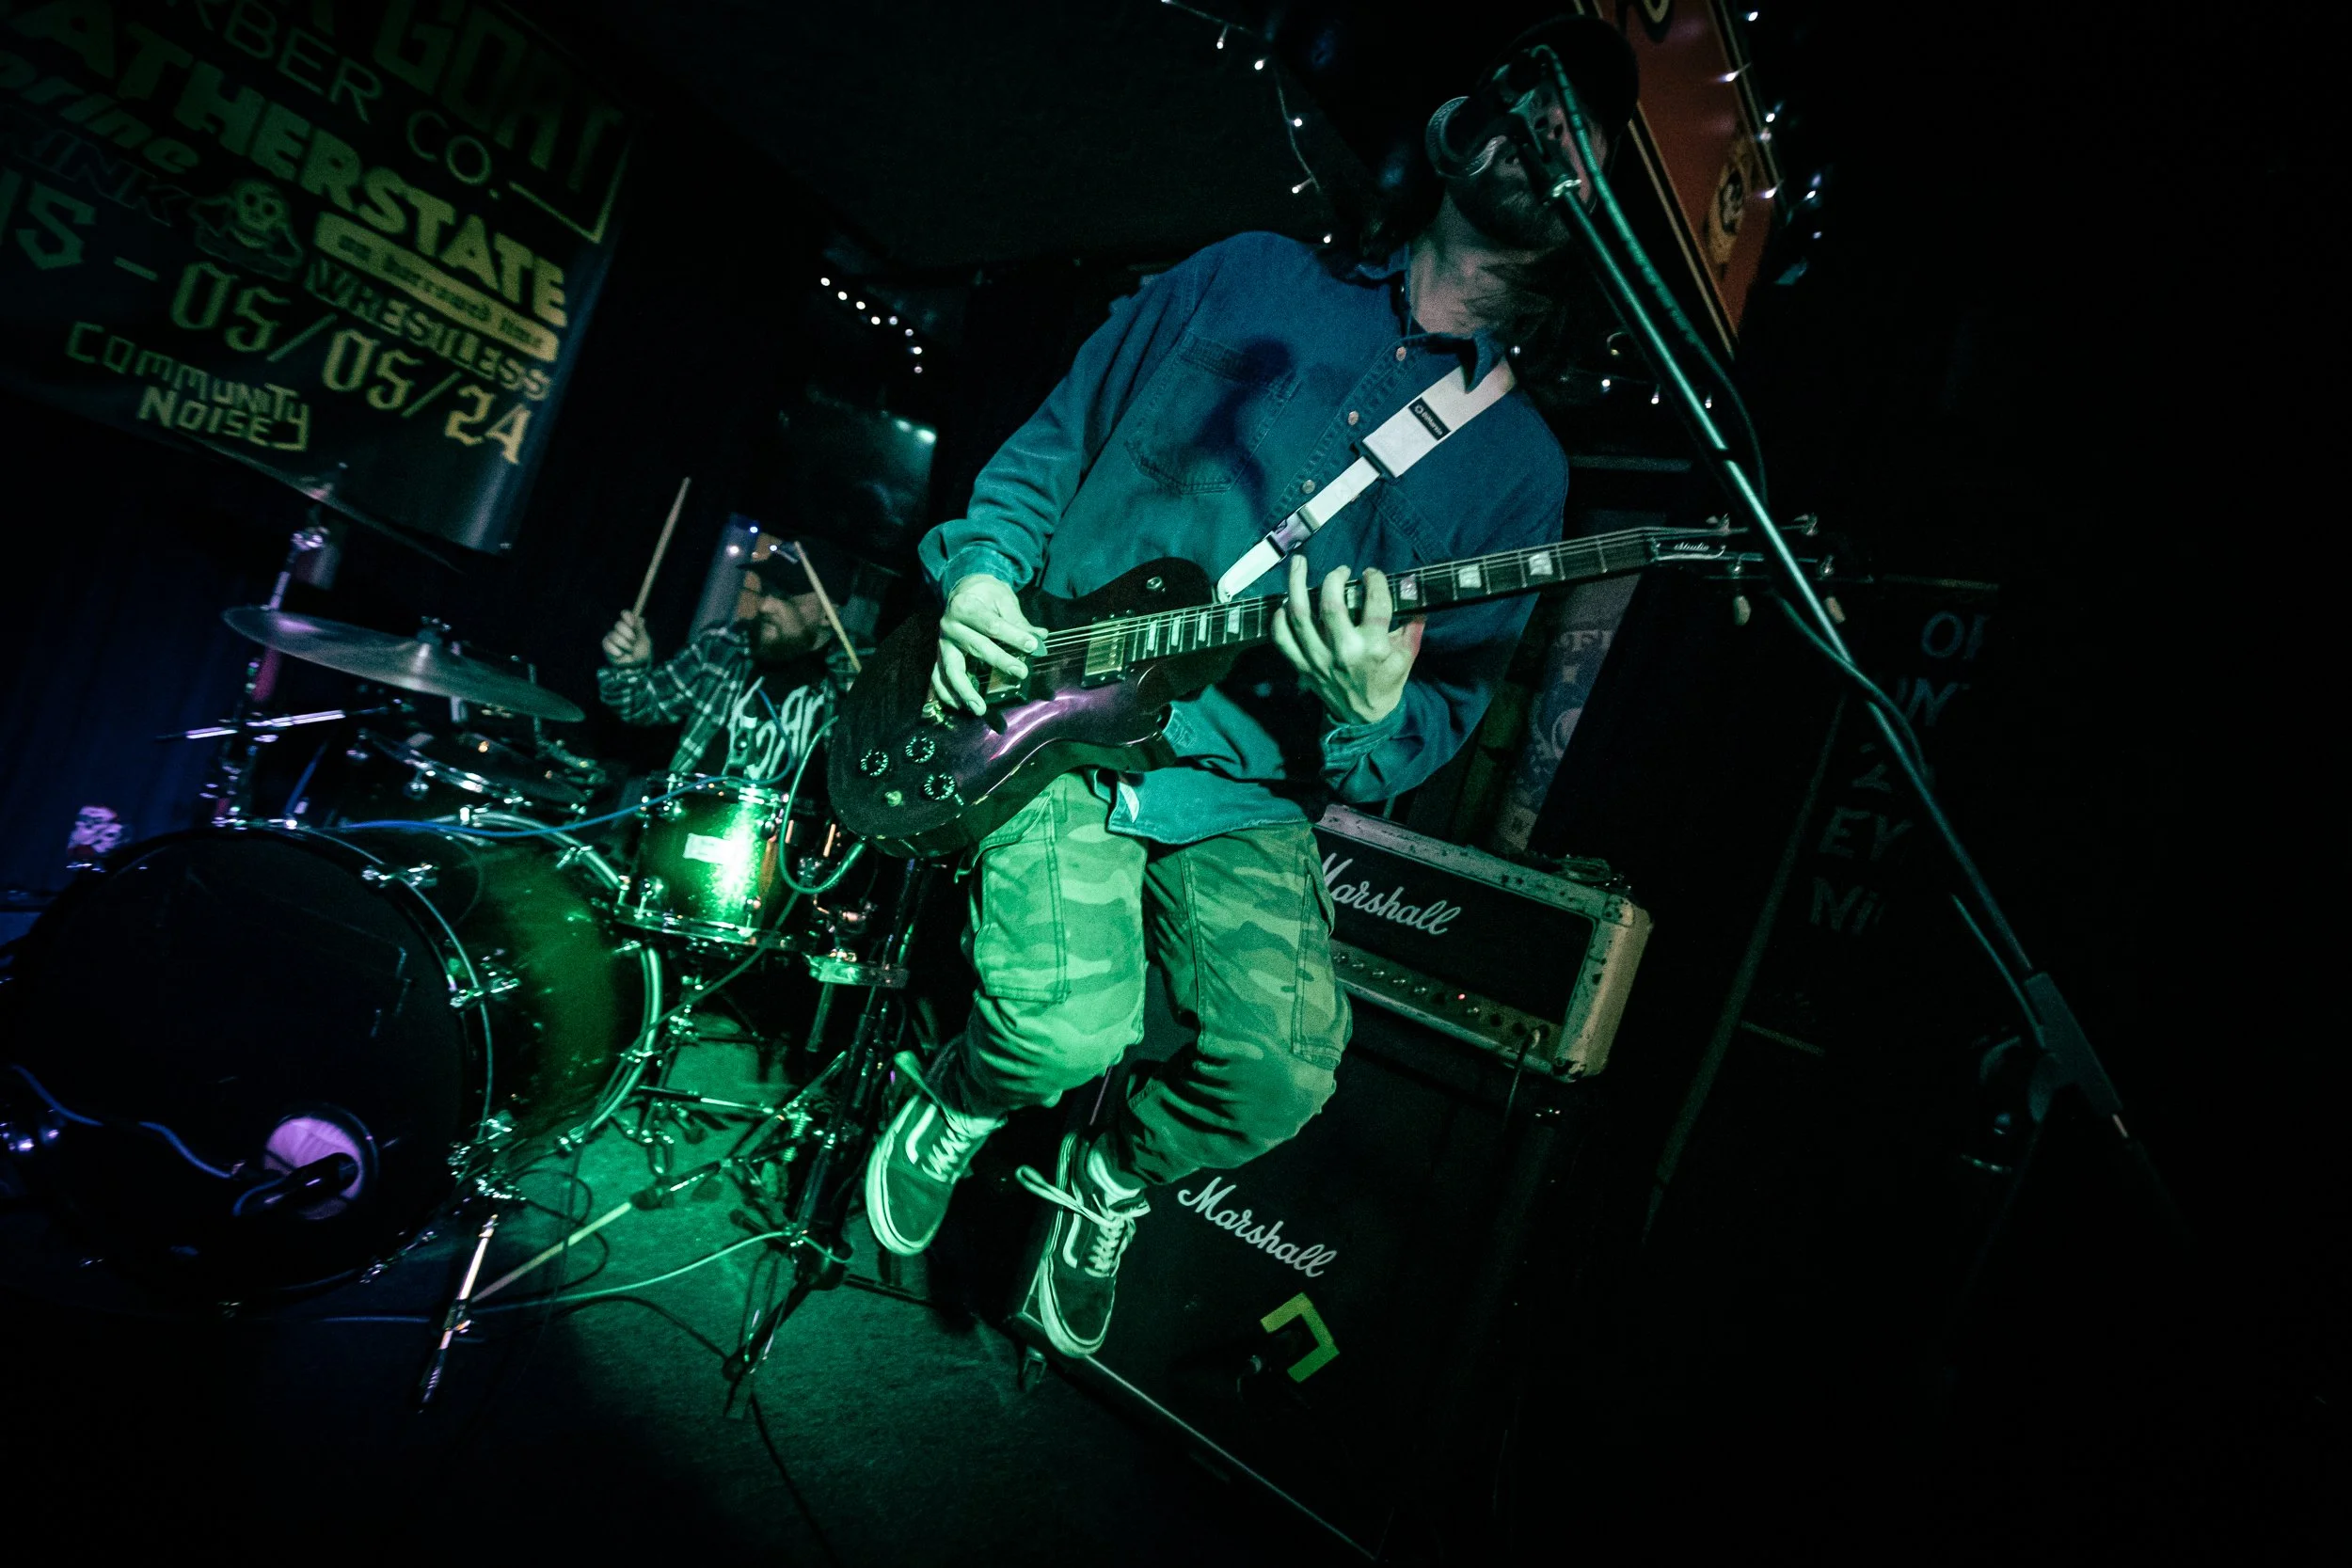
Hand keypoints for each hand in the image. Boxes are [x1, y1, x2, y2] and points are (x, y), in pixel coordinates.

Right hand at [602, 609, 652, 666]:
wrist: (637, 666)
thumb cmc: (642, 652)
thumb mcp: (644, 640)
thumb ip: (640, 630)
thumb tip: (641, 618)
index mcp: (630, 625)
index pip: (625, 615)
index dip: (628, 617)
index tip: (632, 623)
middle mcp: (620, 629)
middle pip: (618, 625)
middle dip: (627, 634)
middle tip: (633, 641)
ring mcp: (612, 637)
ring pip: (614, 636)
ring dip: (624, 644)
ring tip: (630, 650)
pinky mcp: (607, 645)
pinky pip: (607, 644)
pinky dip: (615, 650)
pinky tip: (620, 654)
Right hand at [933, 574, 1044, 715]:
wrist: (961, 589)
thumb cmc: (985, 594)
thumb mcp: (1002, 598)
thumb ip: (1018, 620)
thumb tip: (1040, 637)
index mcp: (965, 607)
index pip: (992, 625)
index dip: (1014, 636)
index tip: (1033, 646)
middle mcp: (950, 625)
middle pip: (977, 647)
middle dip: (1001, 661)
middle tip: (1021, 673)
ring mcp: (942, 643)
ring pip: (952, 669)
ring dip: (965, 690)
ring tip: (980, 708)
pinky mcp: (939, 655)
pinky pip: (938, 676)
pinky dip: (945, 693)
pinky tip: (958, 707)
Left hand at [1270, 556, 1422, 725]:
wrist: (1362, 718)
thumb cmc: (1386, 683)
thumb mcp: (1406, 657)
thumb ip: (1412, 626)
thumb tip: (1414, 590)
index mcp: (1374, 647)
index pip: (1375, 603)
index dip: (1374, 580)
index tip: (1371, 573)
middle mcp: (1344, 651)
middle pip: (1331, 604)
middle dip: (1334, 578)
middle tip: (1340, 571)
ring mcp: (1318, 659)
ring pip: (1299, 616)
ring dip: (1296, 584)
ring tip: (1298, 563)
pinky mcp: (1302, 666)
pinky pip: (1281, 639)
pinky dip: (1278, 619)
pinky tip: (1284, 603)